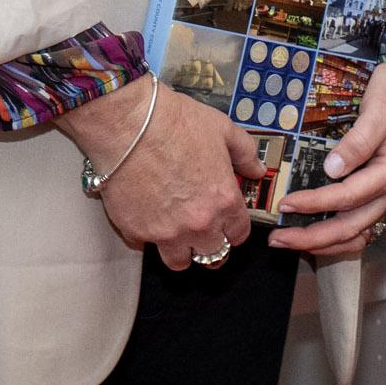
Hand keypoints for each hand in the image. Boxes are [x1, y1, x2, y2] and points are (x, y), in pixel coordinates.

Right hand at [63, 81, 256, 270]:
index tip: (226, 223)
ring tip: (174, 232)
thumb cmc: (175, 122)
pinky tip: (143, 215)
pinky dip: (144, 235)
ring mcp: (165, 232)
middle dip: (209, 242)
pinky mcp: (135, 231)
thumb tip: (257, 171)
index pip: (239, 234)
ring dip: (179, 250)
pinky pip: (143, 246)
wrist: (128, 124)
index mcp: (223, 201)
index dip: (234, 228)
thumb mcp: (222, 129)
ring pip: (179, 262)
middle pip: (213, 255)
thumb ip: (246, 154)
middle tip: (200, 229)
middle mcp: (198, 224)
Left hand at [274, 63, 385, 257]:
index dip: (314, 203)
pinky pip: (359, 223)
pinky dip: (337, 235)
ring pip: (356, 232)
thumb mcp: (377, 111)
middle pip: (351, 227)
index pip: (347, 197)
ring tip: (293, 241)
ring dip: (324, 242)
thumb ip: (357, 142)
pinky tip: (317, 235)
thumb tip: (333, 169)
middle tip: (280, 238)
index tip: (287, 203)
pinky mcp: (381, 192)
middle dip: (313, 238)